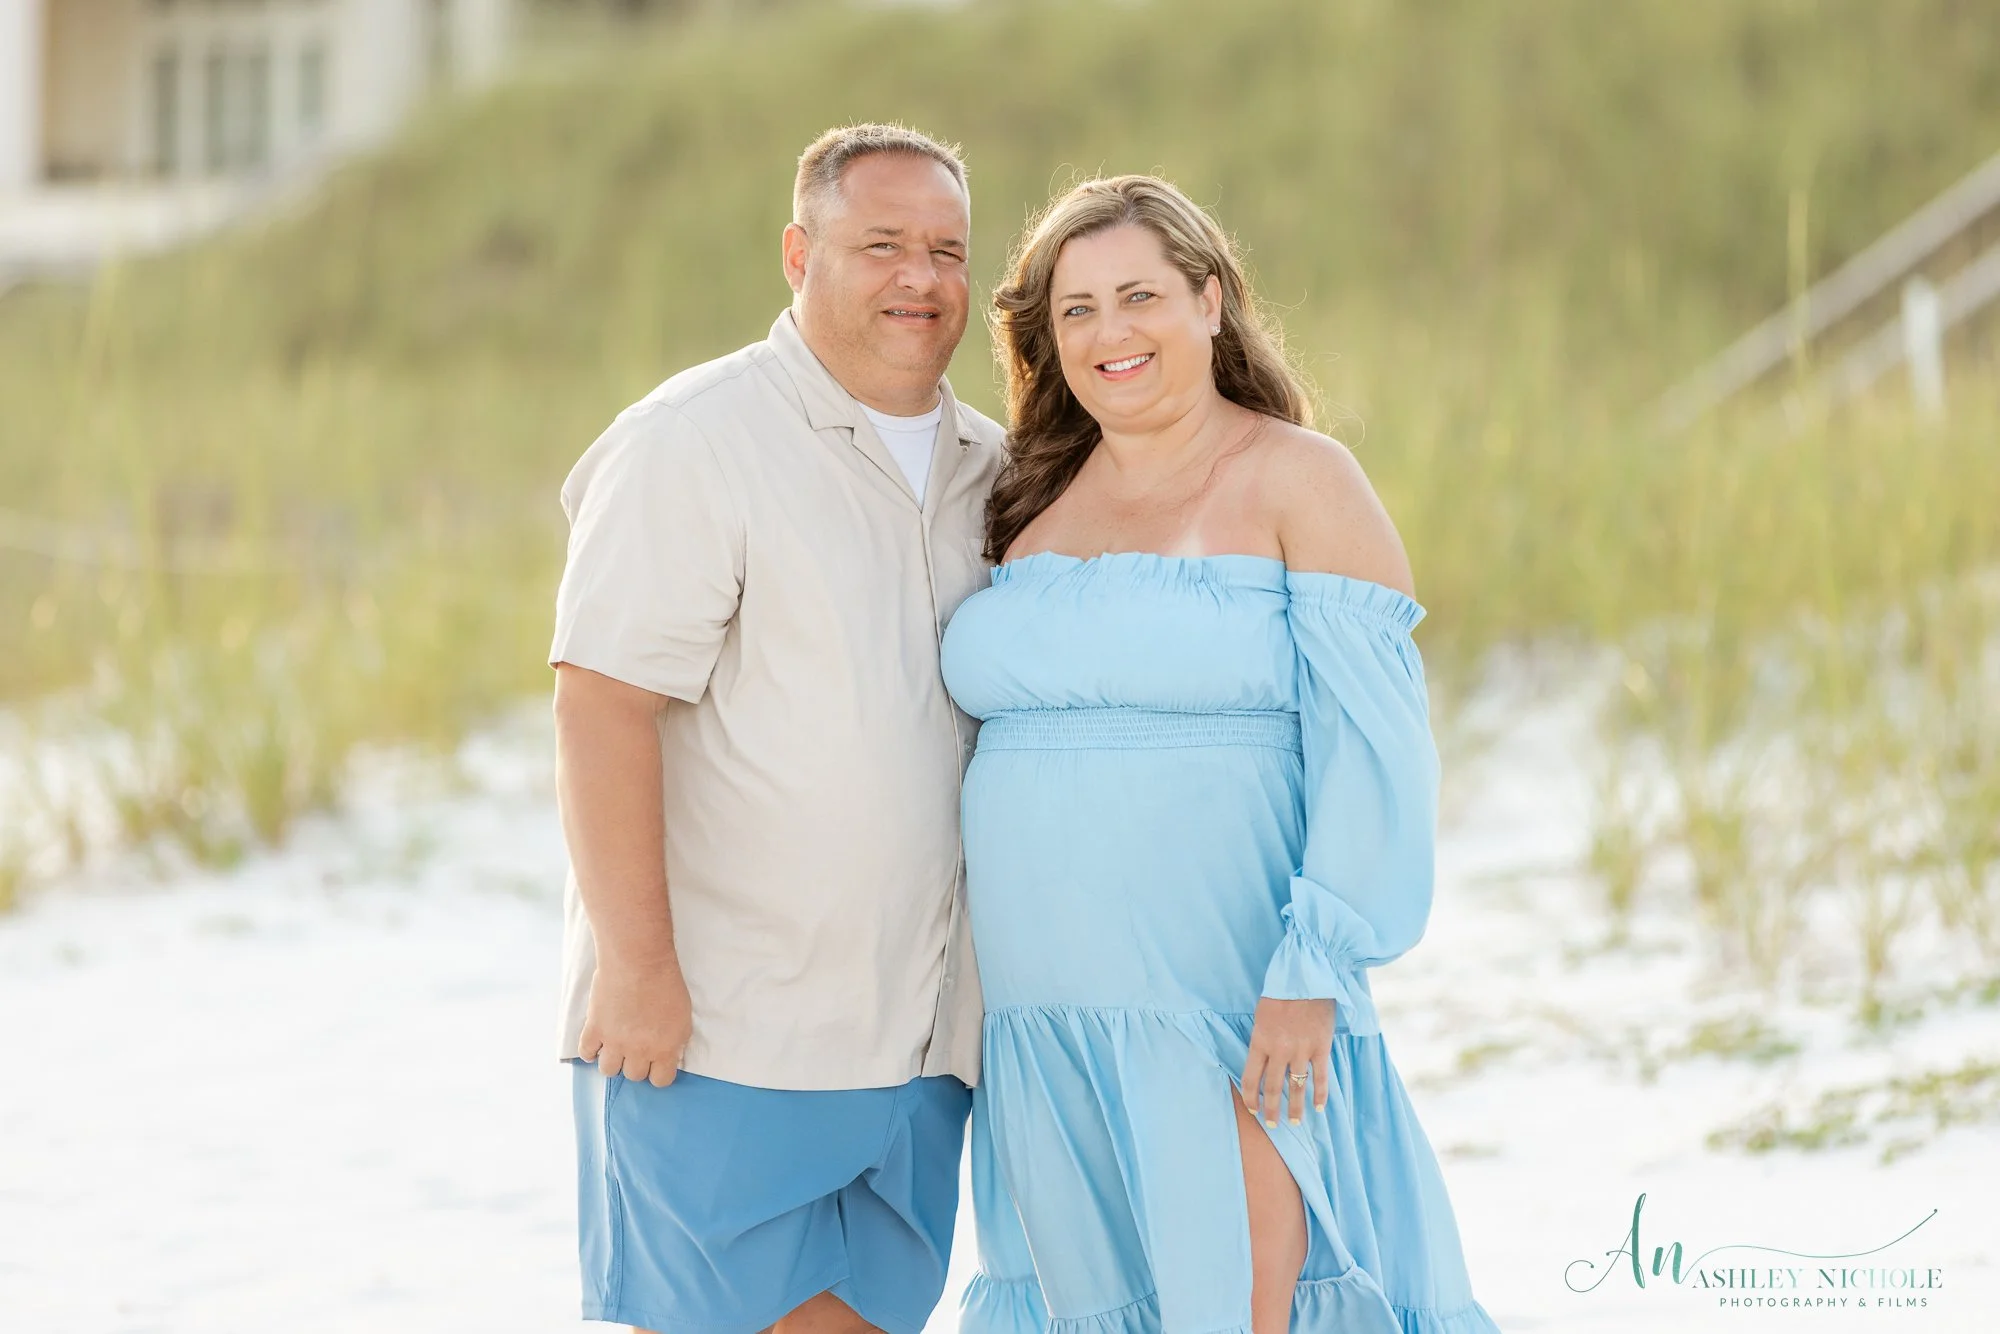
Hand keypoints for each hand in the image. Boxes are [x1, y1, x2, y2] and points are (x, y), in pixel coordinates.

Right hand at [578, 946, 692, 1086]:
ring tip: (615, 1046)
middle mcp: (639, 1051)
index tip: (656, 1063)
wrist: (639, 961)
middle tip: (635, 1048)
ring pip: (608, 1070)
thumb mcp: (684, 1015)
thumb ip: (677, 1039)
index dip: (658, 1072)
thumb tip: (672, 1054)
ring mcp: (614, 1042)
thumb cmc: (665, 982)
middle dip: (635, 1064)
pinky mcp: (594, 1029)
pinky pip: (586, 1053)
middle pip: (634, 1075)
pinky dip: (591, 1050)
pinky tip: (597, 1042)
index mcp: (664, 1048)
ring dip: (612, 1060)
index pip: (661, 1081)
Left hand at [1240, 996, 1333, 1126]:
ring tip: (1295, 1122)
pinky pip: (1320, 1077)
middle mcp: (1279, 1050)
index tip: (1254, 1109)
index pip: (1251, 1079)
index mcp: (1259, 1041)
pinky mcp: (1321, 1048)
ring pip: (1296, 1087)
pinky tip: (1320, 1107)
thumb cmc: (1281, 993)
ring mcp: (1301, 1051)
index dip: (1251, 1098)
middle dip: (1272, 1110)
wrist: (1307, 977)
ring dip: (1295, 1108)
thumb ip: (1262, 1040)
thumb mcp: (1261, 1016)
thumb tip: (1263, 1061)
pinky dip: (1320, 1094)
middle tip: (1273, 1125)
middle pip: (1273, 1088)